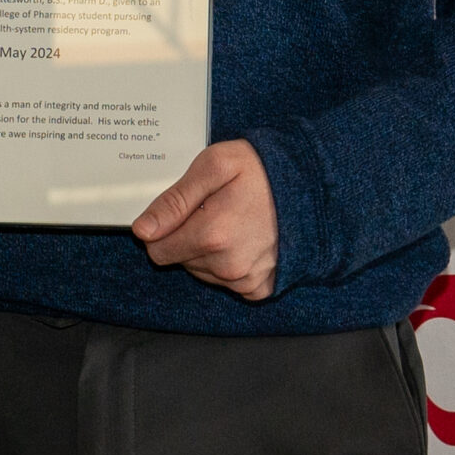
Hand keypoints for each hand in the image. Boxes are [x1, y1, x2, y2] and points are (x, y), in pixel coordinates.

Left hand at [132, 141, 278, 299]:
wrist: (311, 184)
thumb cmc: (262, 170)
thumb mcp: (213, 166)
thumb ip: (173, 200)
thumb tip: (143, 230)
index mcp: (212, 235)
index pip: (156, 249)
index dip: (164, 227)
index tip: (185, 209)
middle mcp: (228, 266)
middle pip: (179, 260)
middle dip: (188, 235)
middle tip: (215, 209)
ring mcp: (246, 281)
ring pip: (201, 271)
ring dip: (209, 249)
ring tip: (234, 220)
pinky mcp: (259, 288)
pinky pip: (226, 282)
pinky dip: (229, 263)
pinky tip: (245, 240)